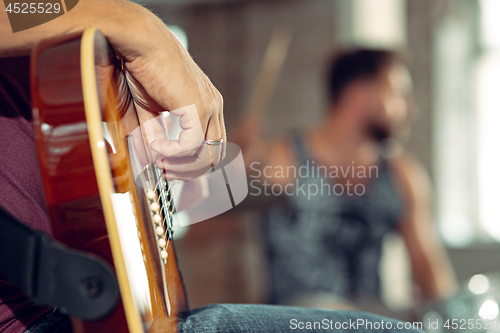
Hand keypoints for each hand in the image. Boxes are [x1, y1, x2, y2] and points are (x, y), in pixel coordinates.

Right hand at [104, 2, 225, 176]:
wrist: (141, 44)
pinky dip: (172, 153)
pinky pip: (191, 145)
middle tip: (166, 172)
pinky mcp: (199, 107)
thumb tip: (152, 161)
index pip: (212, 145)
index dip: (191, 163)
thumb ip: (154, 135)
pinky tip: (157, 147)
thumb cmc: (143, 69)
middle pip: (215, 154)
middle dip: (190, 171)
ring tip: (160, 162)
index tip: (168, 167)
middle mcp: (214, 106)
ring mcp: (210, 107)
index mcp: (207, 105)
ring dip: (182, 166)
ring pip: (208, 154)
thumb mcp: (149, 110)